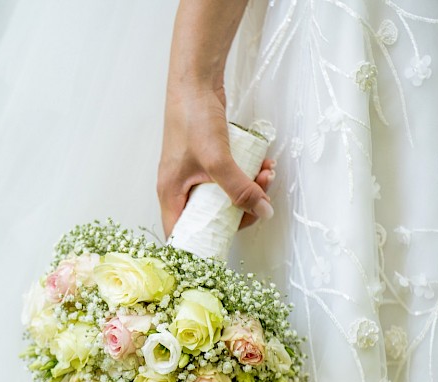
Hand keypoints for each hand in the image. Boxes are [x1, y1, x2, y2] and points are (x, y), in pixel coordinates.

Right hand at [157, 84, 274, 238]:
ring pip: (224, 196)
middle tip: (261, 200)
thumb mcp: (218, 160)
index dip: (202, 245)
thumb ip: (240, 189)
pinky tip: (263, 164)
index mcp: (171, 194)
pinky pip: (229, 177)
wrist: (195, 81)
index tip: (229, 242)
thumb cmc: (193, 118)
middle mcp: (180, 188)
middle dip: (240, 210)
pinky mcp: (207, 160)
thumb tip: (262, 211)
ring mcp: (194, 173)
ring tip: (267, 175)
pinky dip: (247, 175)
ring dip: (249, 190)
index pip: (181, 234)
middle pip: (210, 217)